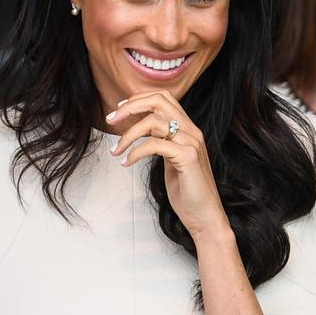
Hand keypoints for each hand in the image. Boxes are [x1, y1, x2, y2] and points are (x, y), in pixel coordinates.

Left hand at [107, 91, 227, 238]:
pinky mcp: (188, 157)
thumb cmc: (188, 192)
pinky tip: (126, 163)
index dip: (139, 99)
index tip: (120, 110)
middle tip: (110, 120)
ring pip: (153, 121)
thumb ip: (163, 143)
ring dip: (128, 134)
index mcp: (188, 130)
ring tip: (116, 149)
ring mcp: (191, 143)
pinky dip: (135, 152)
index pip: (164, 98)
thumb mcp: (172, 160)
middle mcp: (192, 132)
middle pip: (159, 101)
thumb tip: (143, 133)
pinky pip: (154, 145)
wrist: (205, 215)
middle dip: (130, 107)